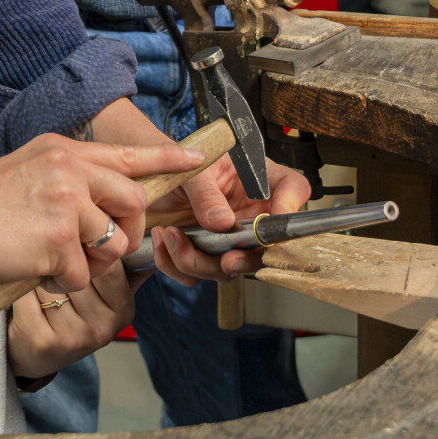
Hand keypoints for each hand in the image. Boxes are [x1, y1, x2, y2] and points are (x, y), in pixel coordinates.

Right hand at [0, 133, 198, 292]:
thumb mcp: (29, 171)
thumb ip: (68, 178)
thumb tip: (106, 202)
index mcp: (63, 151)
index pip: (128, 153)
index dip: (167, 158)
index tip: (196, 159)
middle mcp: (70, 170)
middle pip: (134, 202)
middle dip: (128, 233)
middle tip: (103, 248)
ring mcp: (67, 204)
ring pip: (112, 244)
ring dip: (89, 262)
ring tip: (54, 259)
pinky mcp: (59, 241)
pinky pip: (83, 274)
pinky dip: (62, 282)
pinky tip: (35, 270)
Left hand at [6, 253, 141, 379]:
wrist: (40, 352)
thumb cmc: (75, 311)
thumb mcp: (109, 292)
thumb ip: (129, 266)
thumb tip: (154, 235)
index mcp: (124, 311)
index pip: (108, 263)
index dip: (87, 249)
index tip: (75, 246)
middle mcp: (103, 328)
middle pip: (78, 271)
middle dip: (61, 259)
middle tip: (52, 260)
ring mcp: (73, 338)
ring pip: (52, 281)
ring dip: (39, 273)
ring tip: (39, 278)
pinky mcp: (42, 341)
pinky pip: (29, 295)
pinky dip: (22, 288)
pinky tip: (25, 295)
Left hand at [148, 159, 312, 286]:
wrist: (144, 178)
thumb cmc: (175, 163)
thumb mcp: (192, 169)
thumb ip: (206, 192)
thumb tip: (222, 222)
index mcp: (257, 181)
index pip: (293, 188)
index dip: (291, 204)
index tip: (277, 217)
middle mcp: (248, 214)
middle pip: (268, 246)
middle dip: (247, 258)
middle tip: (227, 260)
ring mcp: (227, 238)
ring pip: (229, 268)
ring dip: (199, 261)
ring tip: (173, 236)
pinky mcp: (202, 254)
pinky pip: (195, 275)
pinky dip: (176, 264)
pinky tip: (163, 241)